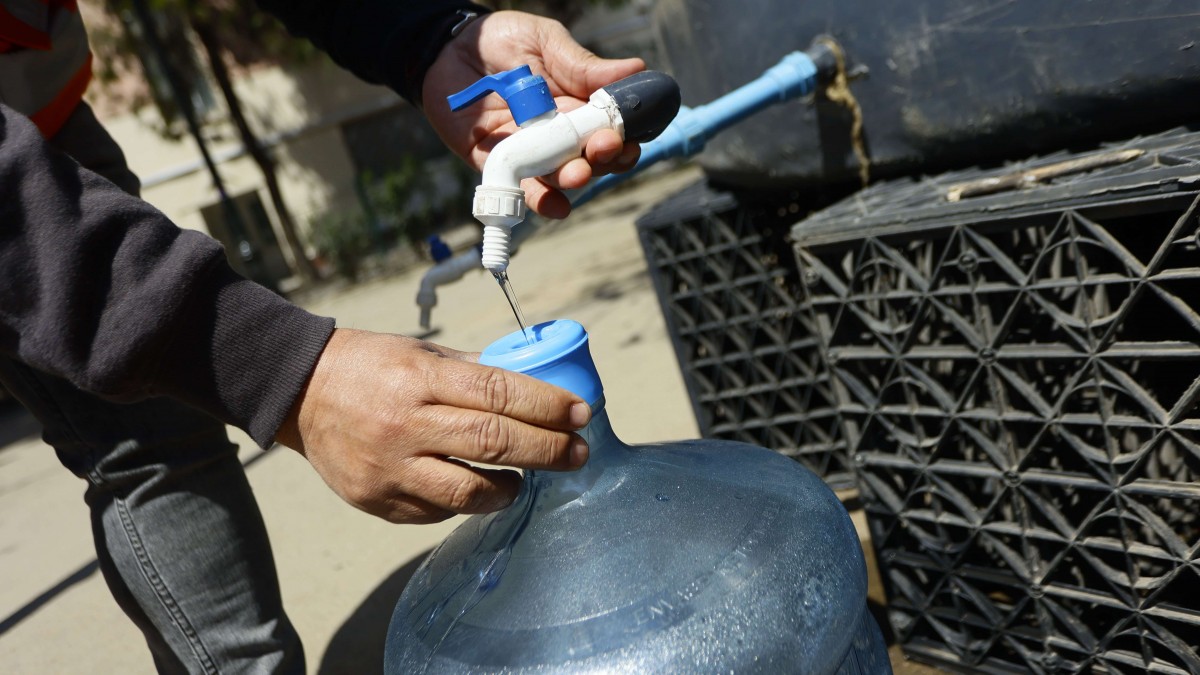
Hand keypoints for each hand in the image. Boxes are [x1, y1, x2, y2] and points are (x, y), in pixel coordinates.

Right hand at [276, 329, 590, 522]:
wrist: (298, 392)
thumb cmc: (370, 365)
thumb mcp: (421, 353)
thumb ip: (473, 372)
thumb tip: (535, 386)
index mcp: (420, 378)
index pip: (498, 393)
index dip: (547, 405)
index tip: (580, 413)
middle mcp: (405, 425)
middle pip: (493, 443)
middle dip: (547, 450)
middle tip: (579, 453)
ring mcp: (389, 468)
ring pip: (468, 492)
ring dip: (509, 487)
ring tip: (527, 477)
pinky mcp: (377, 501)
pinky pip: (436, 511)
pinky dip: (465, 502)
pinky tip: (478, 487)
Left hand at [422, 10, 645, 217]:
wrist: (448, 46)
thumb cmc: (501, 41)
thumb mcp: (546, 43)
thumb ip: (583, 65)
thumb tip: (635, 68)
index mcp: (577, 106)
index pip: (609, 131)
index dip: (624, 138)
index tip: (628, 136)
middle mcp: (558, 135)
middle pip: (591, 159)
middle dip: (602, 159)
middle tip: (603, 148)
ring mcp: (530, 152)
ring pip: (560, 177)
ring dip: (573, 179)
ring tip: (577, 173)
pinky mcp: (498, 163)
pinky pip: (522, 190)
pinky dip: (541, 202)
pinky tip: (557, 206)